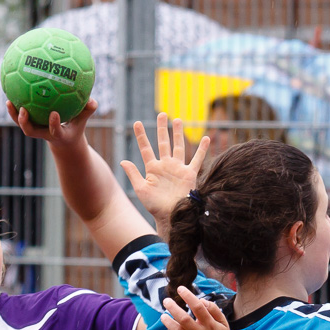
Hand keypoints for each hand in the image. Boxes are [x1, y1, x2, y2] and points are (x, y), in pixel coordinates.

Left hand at [7, 98, 98, 154]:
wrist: (64, 141)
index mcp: (57, 135)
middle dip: (25, 123)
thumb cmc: (74, 128)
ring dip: (14, 115)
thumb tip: (92, 100)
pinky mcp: (31, 124)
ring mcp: (35, 130)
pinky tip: (12, 92)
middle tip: (23, 109)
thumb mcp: (83, 121)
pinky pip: (21, 115)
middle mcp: (43, 133)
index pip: (55, 131)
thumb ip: (87, 111)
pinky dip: (15, 106)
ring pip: (22, 124)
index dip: (53, 124)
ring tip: (9, 101)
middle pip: (30, 132)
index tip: (54, 114)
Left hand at [120, 113, 209, 228]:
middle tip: (161, 114)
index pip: (146, 148)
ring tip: (177, 120)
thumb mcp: (141, 189)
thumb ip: (133, 174)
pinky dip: (202, 149)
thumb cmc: (154, 205)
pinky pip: (197, 159)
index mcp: (152, 168)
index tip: (136, 123)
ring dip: (178, 134)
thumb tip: (123, 161)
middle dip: (161, 129)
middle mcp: (165, 165)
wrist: (171, 215)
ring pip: (178, 146)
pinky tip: (206, 138)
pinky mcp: (189, 174)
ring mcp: (178, 168)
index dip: (141, 136)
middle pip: (163, 143)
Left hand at [161, 287, 240, 329]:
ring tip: (163, 316)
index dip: (188, 296)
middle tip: (166, 301)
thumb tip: (200, 300)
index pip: (198, 307)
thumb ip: (213, 310)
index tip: (180, 289)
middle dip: (172, 307)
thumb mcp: (223, 323)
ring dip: (168, 322)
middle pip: (184, 319)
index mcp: (211, 325)